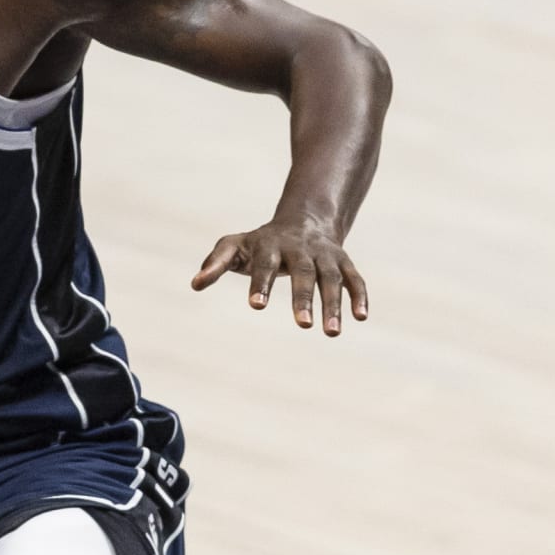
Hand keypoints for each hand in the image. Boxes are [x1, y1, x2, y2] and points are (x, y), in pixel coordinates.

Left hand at [191, 219, 368, 335]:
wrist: (303, 220)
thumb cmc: (259, 243)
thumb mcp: (234, 246)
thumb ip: (215, 263)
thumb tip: (194, 284)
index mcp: (269, 244)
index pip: (264, 264)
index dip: (260, 284)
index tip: (256, 306)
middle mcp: (299, 248)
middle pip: (303, 272)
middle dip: (303, 298)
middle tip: (302, 326)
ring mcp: (324, 255)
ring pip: (332, 278)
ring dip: (333, 304)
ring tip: (331, 333)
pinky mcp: (343, 262)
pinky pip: (355, 279)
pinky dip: (359, 296)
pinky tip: (361, 317)